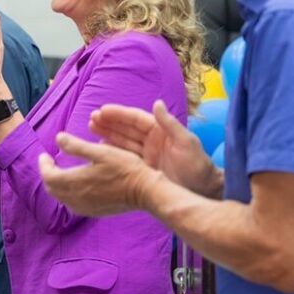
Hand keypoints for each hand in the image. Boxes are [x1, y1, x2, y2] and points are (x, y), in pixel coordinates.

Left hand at [38, 132, 163, 216]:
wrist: (145, 192)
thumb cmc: (125, 168)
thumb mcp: (101, 151)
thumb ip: (76, 145)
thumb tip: (58, 138)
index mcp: (75, 181)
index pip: (48, 176)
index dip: (43, 165)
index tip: (45, 155)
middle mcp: (76, 198)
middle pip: (52, 188)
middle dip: (48, 174)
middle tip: (51, 162)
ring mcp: (84, 207)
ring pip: (61, 197)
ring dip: (57, 185)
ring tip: (61, 172)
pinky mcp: (93, 212)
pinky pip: (72, 204)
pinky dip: (67, 193)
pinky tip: (76, 185)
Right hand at [89, 100, 220, 196]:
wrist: (202, 191)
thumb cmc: (198, 166)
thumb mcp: (186, 143)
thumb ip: (170, 124)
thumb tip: (157, 103)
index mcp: (160, 131)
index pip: (135, 119)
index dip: (119, 114)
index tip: (102, 110)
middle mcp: (151, 141)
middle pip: (126, 129)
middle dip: (109, 123)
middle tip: (91, 119)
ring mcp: (146, 155)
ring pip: (123, 141)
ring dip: (108, 134)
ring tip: (91, 129)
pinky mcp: (143, 169)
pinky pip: (125, 157)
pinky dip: (112, 152)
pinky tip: (100, 149)